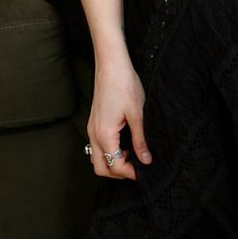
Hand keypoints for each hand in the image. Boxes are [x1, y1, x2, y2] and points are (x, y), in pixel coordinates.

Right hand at [87, 53, 150, 179]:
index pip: (114, 165)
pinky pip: (97, 146)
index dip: (130, 172)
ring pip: (96, 157)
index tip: (144, 171)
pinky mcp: (94, 122)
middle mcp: (94, 134)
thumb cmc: (124, 85)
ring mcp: (91, 128)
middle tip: (136, 167)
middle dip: (118, 172)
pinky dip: (109, 152)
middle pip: (100, 168)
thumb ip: (140, 140)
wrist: (111, 65)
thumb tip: (146, 160)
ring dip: (112, 162)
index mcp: (104, 134)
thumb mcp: (137, 115)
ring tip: (131, 154)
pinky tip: (124, 144)